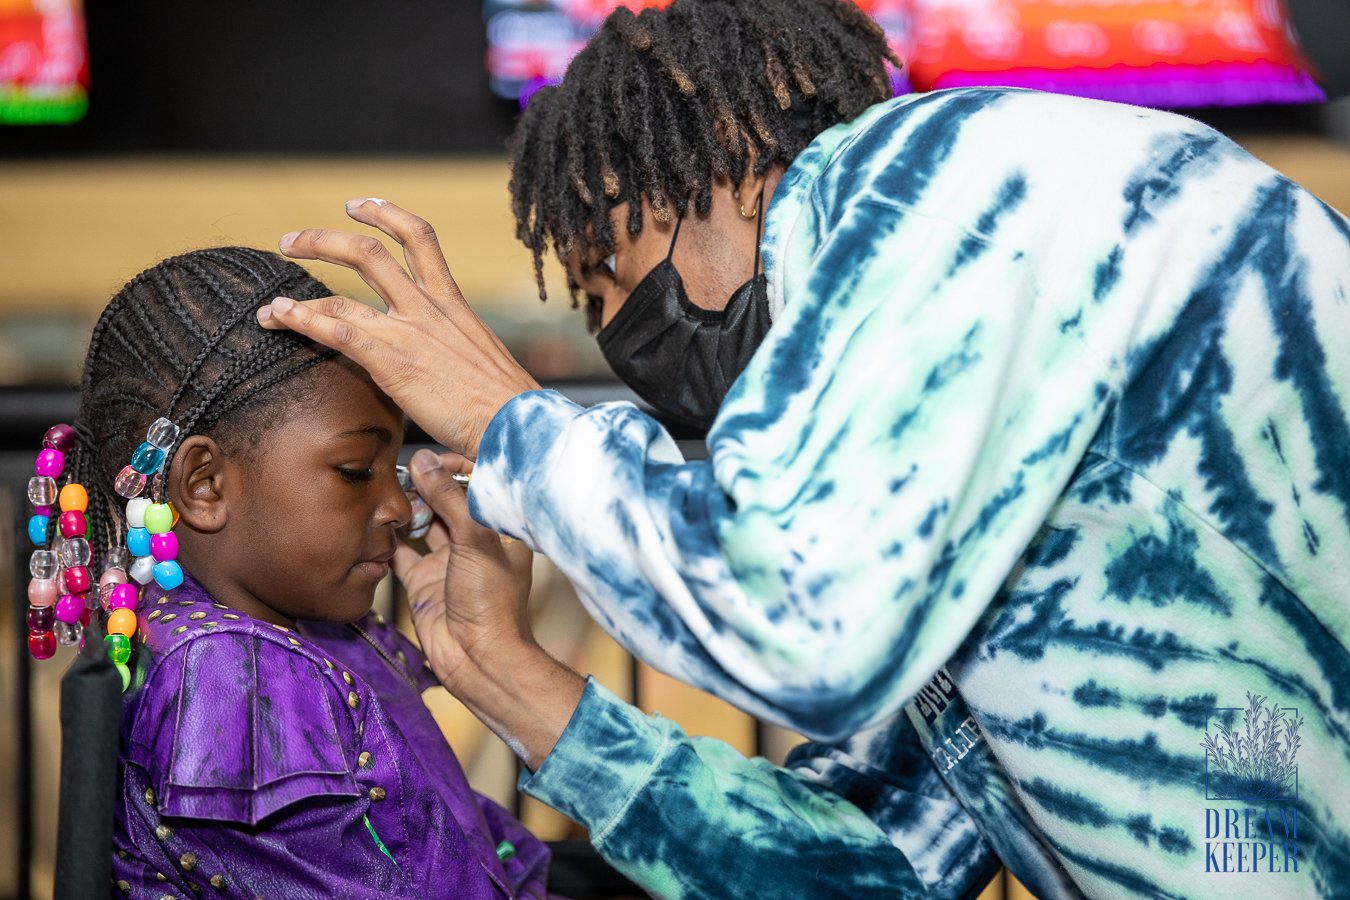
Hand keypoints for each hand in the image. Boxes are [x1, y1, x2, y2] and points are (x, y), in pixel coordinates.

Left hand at [257, 200, 540, 457]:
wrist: (517, 423)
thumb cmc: (507, 407)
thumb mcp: (480, 365)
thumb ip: (452, 357)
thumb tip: (441, 378)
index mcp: (454, 303)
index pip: (420, 239)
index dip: (387, 214)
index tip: (360, 205)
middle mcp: (429, 307)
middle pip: (371, 251)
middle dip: (325, 239)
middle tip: (294, 240)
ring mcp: (410, 330)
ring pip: (347, 284)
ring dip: (303, 284)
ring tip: (274, 297)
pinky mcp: (393, 358)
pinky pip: (337, 327)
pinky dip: (302, 318)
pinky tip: (279, 316)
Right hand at [393, 449, 533, 688]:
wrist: (477, 660)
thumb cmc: (492, 601)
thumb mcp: (475, 540)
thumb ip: (450, 499)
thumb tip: (426, 461)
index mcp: (500, 527)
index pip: (478, 483)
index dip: (455, 466)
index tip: (431, 457)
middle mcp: (474, 541)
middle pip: (447, 500)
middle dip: (426, 484)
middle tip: (402, 473)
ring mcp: (447, 561)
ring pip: (422, 522)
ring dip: (406, 509)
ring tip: (390, 497)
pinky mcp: (422, 582)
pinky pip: (399, 554)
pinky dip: (386, 541)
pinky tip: (374, 526)